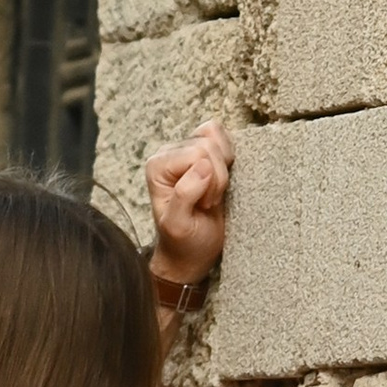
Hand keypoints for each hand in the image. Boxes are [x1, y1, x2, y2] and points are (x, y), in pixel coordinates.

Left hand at [145, 120, 231, 289]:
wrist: (193, 250)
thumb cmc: (184, 240)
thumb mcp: (179, 226)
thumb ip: (184, 195)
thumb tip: (202, 166)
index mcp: (157, 167)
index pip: (197, 154)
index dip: (208, 181)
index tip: (202, 203)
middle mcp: (169, 153)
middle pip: (208, 145)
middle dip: (217, 177)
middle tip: (207, 201)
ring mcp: (187, 149)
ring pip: (217, 138)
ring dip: (224, 168)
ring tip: (212, 192)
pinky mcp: (205, 151)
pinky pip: (223, 136)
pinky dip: (229, 156)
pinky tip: (220, 180)